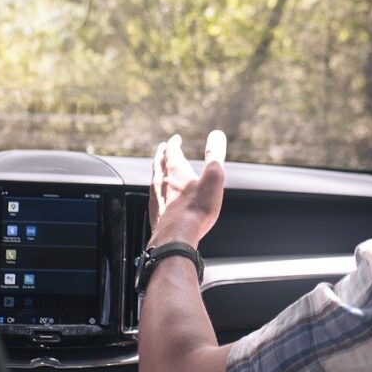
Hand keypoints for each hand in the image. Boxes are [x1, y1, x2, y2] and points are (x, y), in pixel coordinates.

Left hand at [148, 131, 225, 248]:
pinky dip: (157, 191)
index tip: (175, 139)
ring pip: (154, 179)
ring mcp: (156, 199)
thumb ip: (215, 154)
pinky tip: (159, 197)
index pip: (171, 151)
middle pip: (159, 163)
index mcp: (175, 170)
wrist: (176, 238)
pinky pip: (154, 197)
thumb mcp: (213, 177)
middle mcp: (162, 182)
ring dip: (157, 171)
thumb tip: (217, 134)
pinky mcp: (155, 214)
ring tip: (159, 169)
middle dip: (162, 154)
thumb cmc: (196, 209)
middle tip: (163, 148)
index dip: (174, 143)